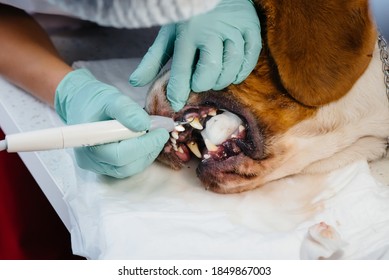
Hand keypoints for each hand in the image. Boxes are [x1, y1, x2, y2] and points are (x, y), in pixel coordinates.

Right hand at [55, 68, 168, 177]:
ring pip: (130, 169)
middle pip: (126, 166)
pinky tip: (148, 141)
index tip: (161, 132)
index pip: (119, 155)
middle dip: (148, 149)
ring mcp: (98, 166)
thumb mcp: (110, 97)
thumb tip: (144, 125)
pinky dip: (142, 156)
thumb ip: (126, 110)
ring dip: (148, 153)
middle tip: (162, 133)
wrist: (82, 104)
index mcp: (87, 143)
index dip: (144, 145)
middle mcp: (90, 160)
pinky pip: (128, 167)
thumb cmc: (94, 100)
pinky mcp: (107, 167)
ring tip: (156, 135)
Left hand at [129, 0, 260, 110]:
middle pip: (210, 71)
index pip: (181, 69)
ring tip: (213, 79)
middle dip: (202, 84)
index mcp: (187, 31)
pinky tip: (231, 74)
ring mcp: (233, 29)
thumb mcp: (168, 34)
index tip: (176, 102)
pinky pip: (249, 58)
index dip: (178, 91)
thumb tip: (135, 82)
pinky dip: (240, 71)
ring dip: (222, 80)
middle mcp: (211, 30)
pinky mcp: (251, 29)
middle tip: (199, 84)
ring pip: (231, 66)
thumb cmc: (189, 17)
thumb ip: (153, 59)